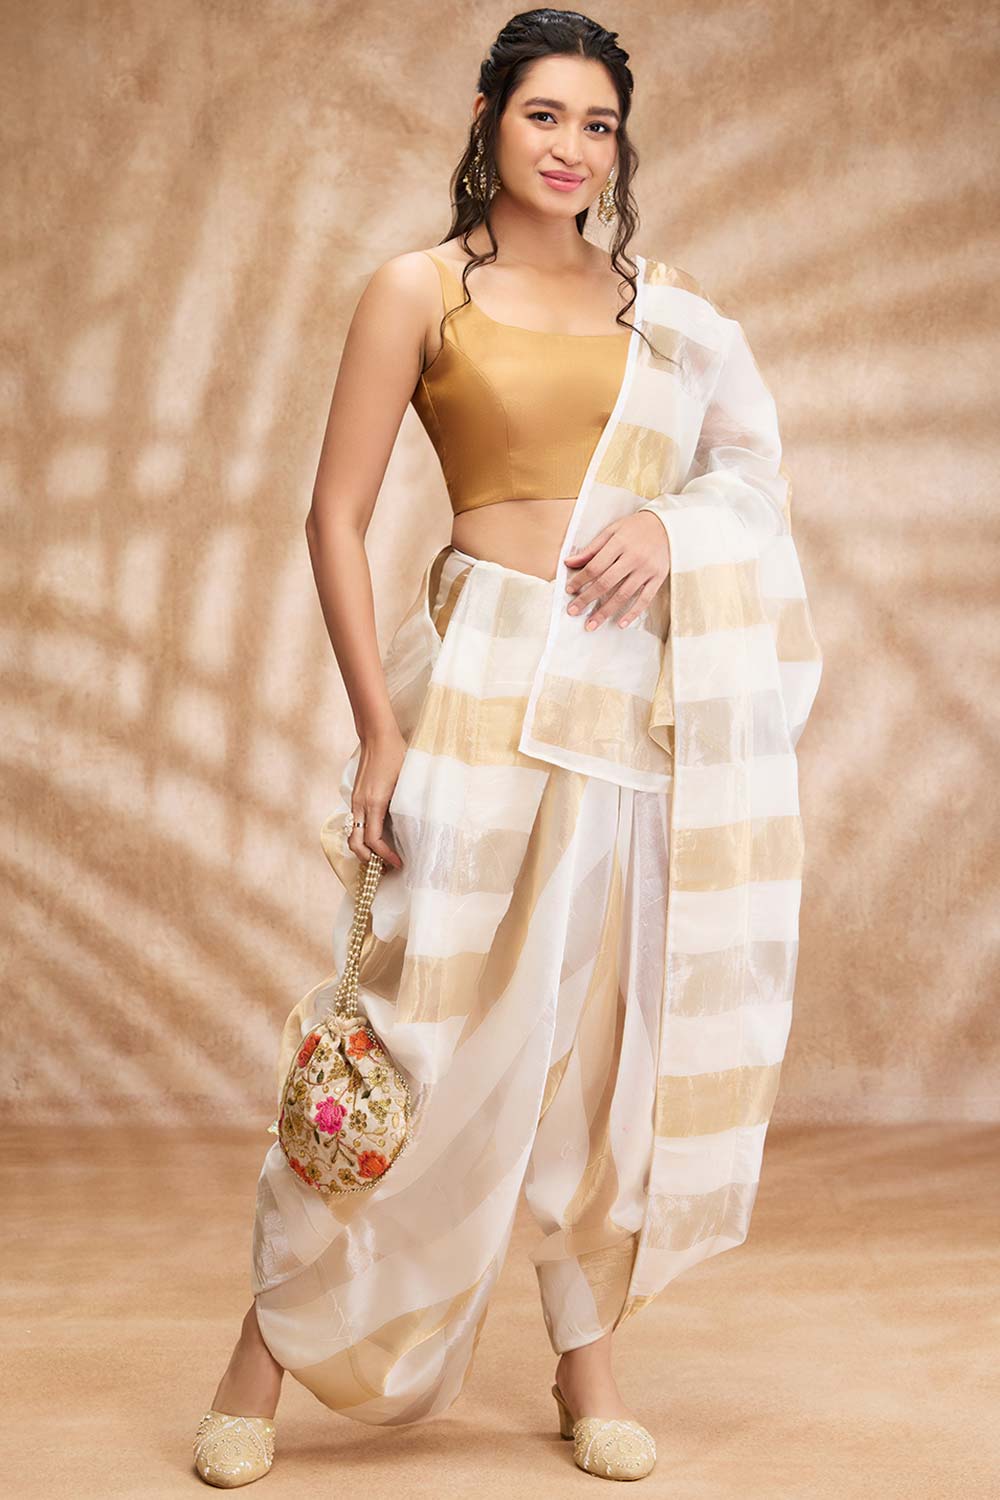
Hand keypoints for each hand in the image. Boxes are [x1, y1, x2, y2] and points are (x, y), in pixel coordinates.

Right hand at [348, 724, 406, 868]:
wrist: (376, 736)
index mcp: (374, 803)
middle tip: (386, 867)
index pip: (373, 840)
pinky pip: (354, 823)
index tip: (398, 864)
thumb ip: (407, 804)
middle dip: (368, 859)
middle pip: (355, 843)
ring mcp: (355, 800)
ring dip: (363, 849)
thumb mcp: (406, 781)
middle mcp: (360, 804)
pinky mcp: (355, 797)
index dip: (385, 856)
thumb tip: (416, 826)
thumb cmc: (395, 755)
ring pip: (352, 834)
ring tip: (381, 856)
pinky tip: (377, 837)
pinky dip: (362, 836)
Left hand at [563, 511, 670, 629]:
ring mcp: (646, 570)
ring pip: (623, 595)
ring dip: (605, 612)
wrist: (667, 525)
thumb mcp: (612, 531)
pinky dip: (632, 613)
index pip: (595, 566)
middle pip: (606, 583)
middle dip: (587, 599)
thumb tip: (569, 562)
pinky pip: (645, 599)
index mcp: (619, 544)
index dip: (580, 580)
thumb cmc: (636, 528)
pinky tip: (620, 624)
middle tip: (573, 611)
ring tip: (591, 625)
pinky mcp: (658, 578)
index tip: (569, 590)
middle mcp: (633, 558)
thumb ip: (591, 549)